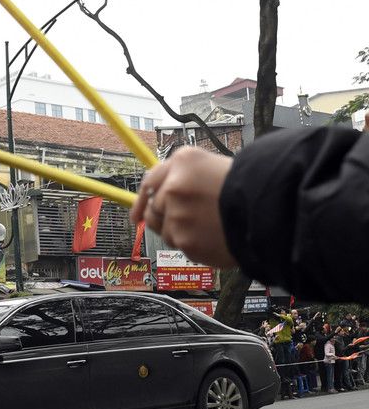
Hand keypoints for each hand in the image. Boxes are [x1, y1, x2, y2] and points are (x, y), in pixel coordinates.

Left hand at [131, 147, 236, 267]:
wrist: (271, 213)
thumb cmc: (246, 187)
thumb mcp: (211, 164)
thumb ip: (180, 173)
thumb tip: (152, 193)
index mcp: (183, 162)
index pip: (150, 180)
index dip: (143, 198)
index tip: (137, 212)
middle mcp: (174, 187)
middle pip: (152, 209)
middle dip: (164, 216)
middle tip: (186, 220)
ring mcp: (177, 216)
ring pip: (165, 230)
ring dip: (178, 231)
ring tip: (205, 227)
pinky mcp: (185, 241)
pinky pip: (179, 245)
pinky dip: (191, 244)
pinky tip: (211, 237)